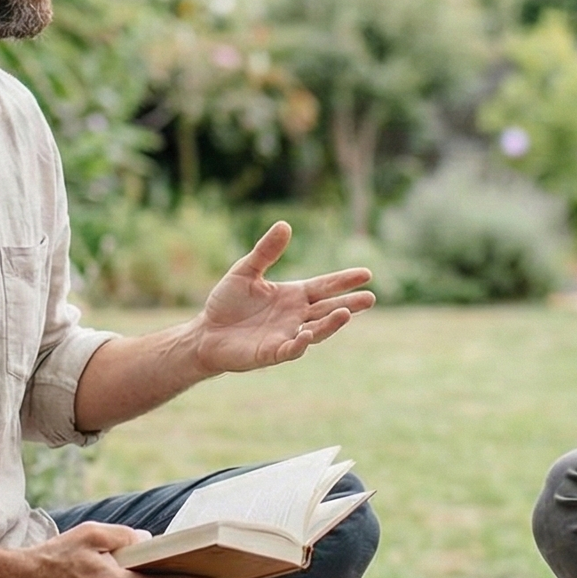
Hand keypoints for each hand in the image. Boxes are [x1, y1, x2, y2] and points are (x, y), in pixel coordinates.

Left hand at [192, 221, 375, 374]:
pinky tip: (306, 334)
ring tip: (346, 313)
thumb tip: (285, 224)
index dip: (344, 281)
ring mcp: (287, 335)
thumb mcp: (245, 270)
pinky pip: (290, 349)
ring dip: (331, 324)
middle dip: (349, 304)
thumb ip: (266, 251)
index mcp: (293, 295)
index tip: (366, 274)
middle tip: (370, 298)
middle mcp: (296, 316)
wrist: (206, 333)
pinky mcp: (272, 353)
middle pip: (328, 309)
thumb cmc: (227, 302)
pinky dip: (300, 343)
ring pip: (316, 330)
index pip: (324, 287)